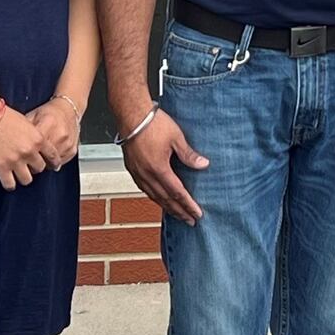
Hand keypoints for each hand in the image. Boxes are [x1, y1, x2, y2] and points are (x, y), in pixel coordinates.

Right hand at [0, 108, 48, 190]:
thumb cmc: (4, 116)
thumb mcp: (27, 123)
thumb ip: (34, 136)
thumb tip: (38, 146)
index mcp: (38, 139)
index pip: (52, 156)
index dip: (53, 163)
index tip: (53, 166)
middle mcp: (29, 151)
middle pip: (40, 168)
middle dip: (34, 168)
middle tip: (28, 166)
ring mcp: (15, 160)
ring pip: (27, 179)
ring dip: (23, 177)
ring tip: (18, 174)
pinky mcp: (1, 167)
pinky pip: (10, 184)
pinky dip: (10, 184)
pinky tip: (8, 181)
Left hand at [27, 98, 79, 169]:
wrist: (68, 109)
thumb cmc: (49, 112)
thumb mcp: (33, 115)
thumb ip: (24, 129)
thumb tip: (11, 141)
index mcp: (47, 123)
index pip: (34, 146)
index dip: (25, 153)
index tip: (20, 157)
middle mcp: (59, 133)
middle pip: (43, 156)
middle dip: (33, 162)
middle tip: (27, 162)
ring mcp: (67, 142)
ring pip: (52, 162)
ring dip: (44, 163)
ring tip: (37, 160)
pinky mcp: (72, 148)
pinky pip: (61, 162)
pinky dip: (54, 163)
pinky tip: (48, 158)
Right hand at [122, 109, 208, 224]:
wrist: (131, 114)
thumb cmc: (152, 123)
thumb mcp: (176, 138)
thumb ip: (189, 155)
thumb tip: (203, 165)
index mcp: (158, 169)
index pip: (177, 193)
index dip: (188, 205)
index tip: (197, 214)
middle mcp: (146, 175)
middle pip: (165, 199)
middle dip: (179, 211)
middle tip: (189, 220)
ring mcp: (137, 172)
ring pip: (153, 196)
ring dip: (166, 207)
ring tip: (176, 213)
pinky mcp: (132, 168)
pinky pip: (144, 189)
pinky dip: (154, 197)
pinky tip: (158, 198)